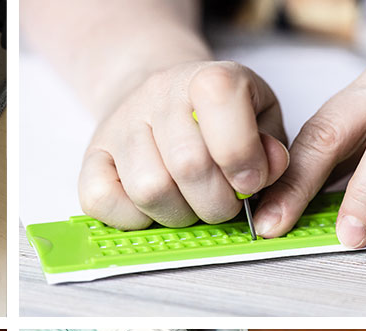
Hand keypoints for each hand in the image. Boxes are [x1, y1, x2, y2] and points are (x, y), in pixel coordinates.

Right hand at [79, 60, 288, 229]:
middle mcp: (158, 94)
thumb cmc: (218, 117)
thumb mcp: (261, 120)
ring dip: (178, 213)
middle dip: (216, 203)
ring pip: (149, 190)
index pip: (223, 111)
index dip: (243, 160)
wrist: (159, 95)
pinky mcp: (91, 157)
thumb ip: (274, 152)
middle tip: (224, 204)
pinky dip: (132, 218)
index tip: (249, 182)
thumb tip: (264, 175)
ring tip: (190, 204)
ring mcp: (119, 125)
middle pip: (188, 165)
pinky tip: (153, 207)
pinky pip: (102, 200)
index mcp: (208, 77)